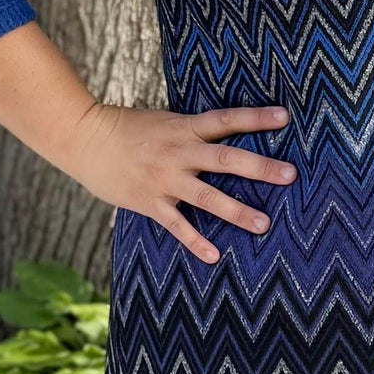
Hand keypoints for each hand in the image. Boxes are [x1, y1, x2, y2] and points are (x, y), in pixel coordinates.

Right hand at [69, 100, 294, 265]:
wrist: (84, 139)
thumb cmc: (127, 128)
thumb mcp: (165, 120)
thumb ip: (193, 130)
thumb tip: (225, 132)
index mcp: (184, 127)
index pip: (226, 119)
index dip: (255, 118)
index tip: (284, 117)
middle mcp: (178, 152)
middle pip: (225, 159)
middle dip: (259, 167)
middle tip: (289, 175)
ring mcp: (165, 179)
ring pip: (207, 196)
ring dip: (237, 211)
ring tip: (264, 224)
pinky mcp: (150, 202)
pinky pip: (177, 225)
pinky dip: (195, 241)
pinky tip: (214, 256)